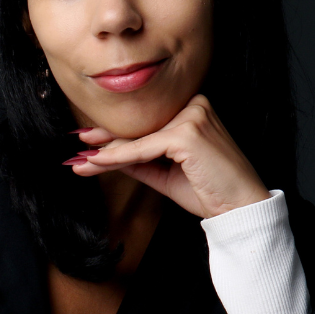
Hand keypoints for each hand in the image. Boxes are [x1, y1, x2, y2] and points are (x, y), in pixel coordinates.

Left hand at [65, 94, 270, 218]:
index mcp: (193, 109)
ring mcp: (193, 116)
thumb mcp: (165, 174)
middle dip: (105, 140)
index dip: (115, 134)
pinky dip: (118, 158)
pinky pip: (144, 148)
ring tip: (79, 162)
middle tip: (75, 147)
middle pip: (139, 127)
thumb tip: (104, 157)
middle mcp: (194, 105)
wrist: (239, 208)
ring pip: (138, 138)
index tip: (87, 142)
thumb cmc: (209, 191)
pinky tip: (96, 163)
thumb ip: (139, 161)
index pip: (147, 123)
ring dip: (107, 153)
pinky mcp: (188, 133)